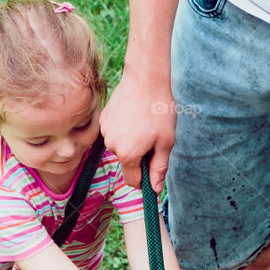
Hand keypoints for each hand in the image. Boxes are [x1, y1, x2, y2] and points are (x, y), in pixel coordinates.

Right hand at [100, 69, 175, 190]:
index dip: (144, 181)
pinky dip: (124, 130)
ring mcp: (105, 132)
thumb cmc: (159, 110)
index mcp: (128, 154)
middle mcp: (112, 146)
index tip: (152, 172)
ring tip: (143, 124)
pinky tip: (134, 115)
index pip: (132, 181)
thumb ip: (159, 168)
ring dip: (131, 142)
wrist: (145, 80)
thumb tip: (155, 189)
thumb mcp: (166, 142)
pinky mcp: (103, 120)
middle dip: (139, 156)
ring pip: (120, 147)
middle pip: (127, 162)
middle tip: (153, 137)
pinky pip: (115, 133)